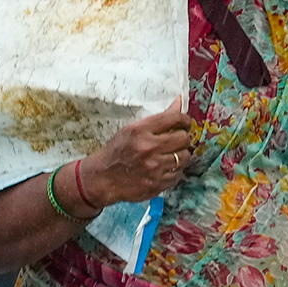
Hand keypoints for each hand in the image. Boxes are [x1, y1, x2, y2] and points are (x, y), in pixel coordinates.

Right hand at [78, 98, 192, 206]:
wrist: (103, 178)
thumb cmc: (117, 151)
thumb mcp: (132, 129)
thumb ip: (158, 119)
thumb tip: (179, 102)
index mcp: (141, 130)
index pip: (174, 118)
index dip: (184, 120)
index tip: (185, 123)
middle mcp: (148, 148)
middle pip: (183, 138)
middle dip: (183, 137)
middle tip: (178, 140)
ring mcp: (154, 168)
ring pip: (184, 157)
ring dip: (181, 155)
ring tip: (172, 154)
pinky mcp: (157, 184)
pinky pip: (178, 174)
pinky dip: (175, 170)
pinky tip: (166, 168)